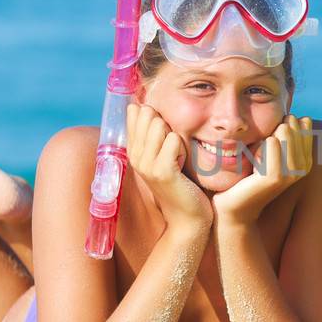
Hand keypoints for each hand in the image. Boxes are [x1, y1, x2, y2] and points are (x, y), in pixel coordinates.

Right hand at [126, 102, 211, 228]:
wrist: (187, 217)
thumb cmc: (181, 182)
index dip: (154, 114)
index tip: (165, 134)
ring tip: (178, 156)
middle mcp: (135, 156)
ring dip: (176, 136)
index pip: (135, 113)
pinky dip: (182, 147)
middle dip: (166, 123)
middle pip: (148, 114)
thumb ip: (152, 132)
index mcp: (133, 150)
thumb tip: (140, 104)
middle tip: (174, 148)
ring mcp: (146, 165)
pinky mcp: (162, 171)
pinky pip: (174, 139)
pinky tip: (182, 163)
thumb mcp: (162, 155)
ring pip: (160, 124)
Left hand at [210, 115, 315, 224]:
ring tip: (255, 156)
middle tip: (258, 151)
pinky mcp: (276, 176)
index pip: (303, 124)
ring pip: (283, 131)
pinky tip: (252, 159)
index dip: (282, 123)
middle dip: (273, 128)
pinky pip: (271, 143)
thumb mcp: (267, 151)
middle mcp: (302, 166)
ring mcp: (291, 172)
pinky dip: (259, 145)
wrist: (234, 206)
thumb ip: (282, 134)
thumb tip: (295, 115)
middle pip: (292, 125)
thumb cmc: (246, 175)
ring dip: (264, 137)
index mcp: (305, 159)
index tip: (267, 142)